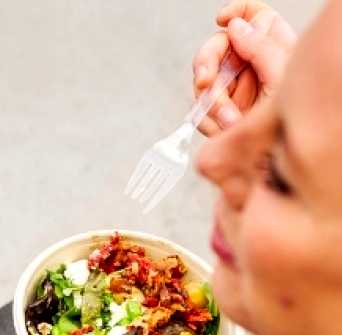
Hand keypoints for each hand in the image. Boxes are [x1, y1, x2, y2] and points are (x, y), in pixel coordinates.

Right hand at [192, 2, 296, 135]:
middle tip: (205, 82)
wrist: (277, 163)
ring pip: (204, 82)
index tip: (222, 21)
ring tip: (230, 121)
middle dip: (206, 65)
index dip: (236, 13)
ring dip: (211, 103)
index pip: (251, 15)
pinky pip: (201, 112)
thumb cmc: (289, 122)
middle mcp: (249, 66)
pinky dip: (207, 121)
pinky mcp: (220, 114)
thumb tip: (236, 27)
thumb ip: (261, 49)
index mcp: (271, 48)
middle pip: (217, 47)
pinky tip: (222, 130)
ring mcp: (233, 90)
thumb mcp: (281, 79)